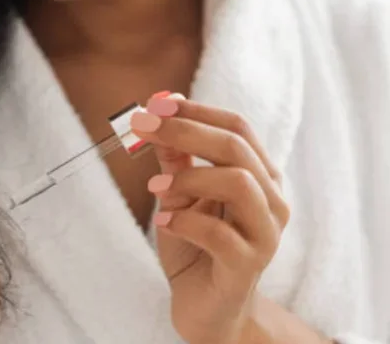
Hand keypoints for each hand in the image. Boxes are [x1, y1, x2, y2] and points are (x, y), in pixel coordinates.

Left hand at [131, 97, 288, 343]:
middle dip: (185, 130)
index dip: (196, 111)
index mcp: (258, 176)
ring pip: (238, 182)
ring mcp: (264, 233)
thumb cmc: (195, 248)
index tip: (156, 103)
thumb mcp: (179, 197)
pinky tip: (163, 221)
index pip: (237, 127)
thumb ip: (174, 160)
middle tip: (143, 127)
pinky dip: (184, 221)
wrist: (207, 309)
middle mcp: (271, 200)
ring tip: (155, 186)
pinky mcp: (247, 266)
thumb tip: (155, 117)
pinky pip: (219, 233)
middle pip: (235, 147)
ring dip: (188, 175)